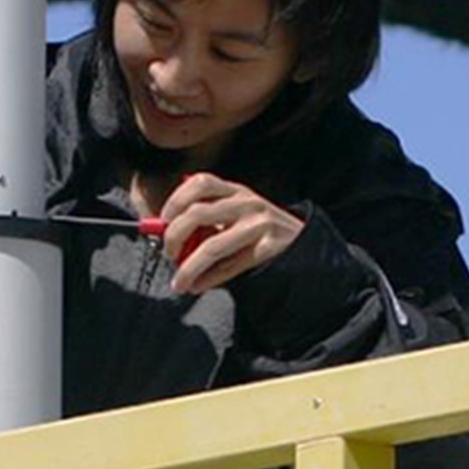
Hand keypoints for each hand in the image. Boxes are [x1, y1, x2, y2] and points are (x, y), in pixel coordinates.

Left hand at [161, 172, 303, 295]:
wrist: (304, 245)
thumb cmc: (262, 233)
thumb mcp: (237, 217)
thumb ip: (208, 223)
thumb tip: (171, 240)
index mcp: (235, 191)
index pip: (199, 183)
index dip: (176, 200)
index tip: (163, 221)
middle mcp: (247, 203)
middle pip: (198, 213)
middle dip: (174, 237)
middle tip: (169, 254)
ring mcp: (259, 224)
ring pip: (212, 245)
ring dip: (189, 267)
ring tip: (180, 281)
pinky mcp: (269, 247)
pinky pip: (230, 266)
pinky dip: (209, 279)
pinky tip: (199, 285)